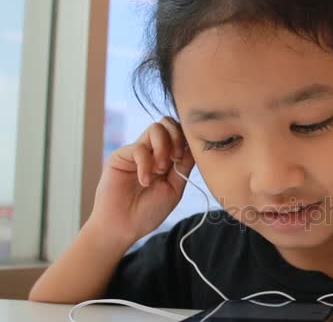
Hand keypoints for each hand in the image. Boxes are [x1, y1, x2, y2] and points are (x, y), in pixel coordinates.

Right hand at [88, 116, 195, 242]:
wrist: (124, 226)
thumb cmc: (149, 211)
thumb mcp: (174, 188)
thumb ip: (184, 166)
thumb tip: (194, 145)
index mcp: (168, 158)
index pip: (180, 134)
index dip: (187, 140)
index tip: (184, 159)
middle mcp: (153, 151)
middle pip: (169, 123)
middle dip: (177, 137)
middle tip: (175, 159)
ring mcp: (137, 152)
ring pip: (156, 128)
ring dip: (163, 147)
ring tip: (160, 170)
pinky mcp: (121, 156)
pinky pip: (139, 148)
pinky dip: (146, 164)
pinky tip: (145, 181)